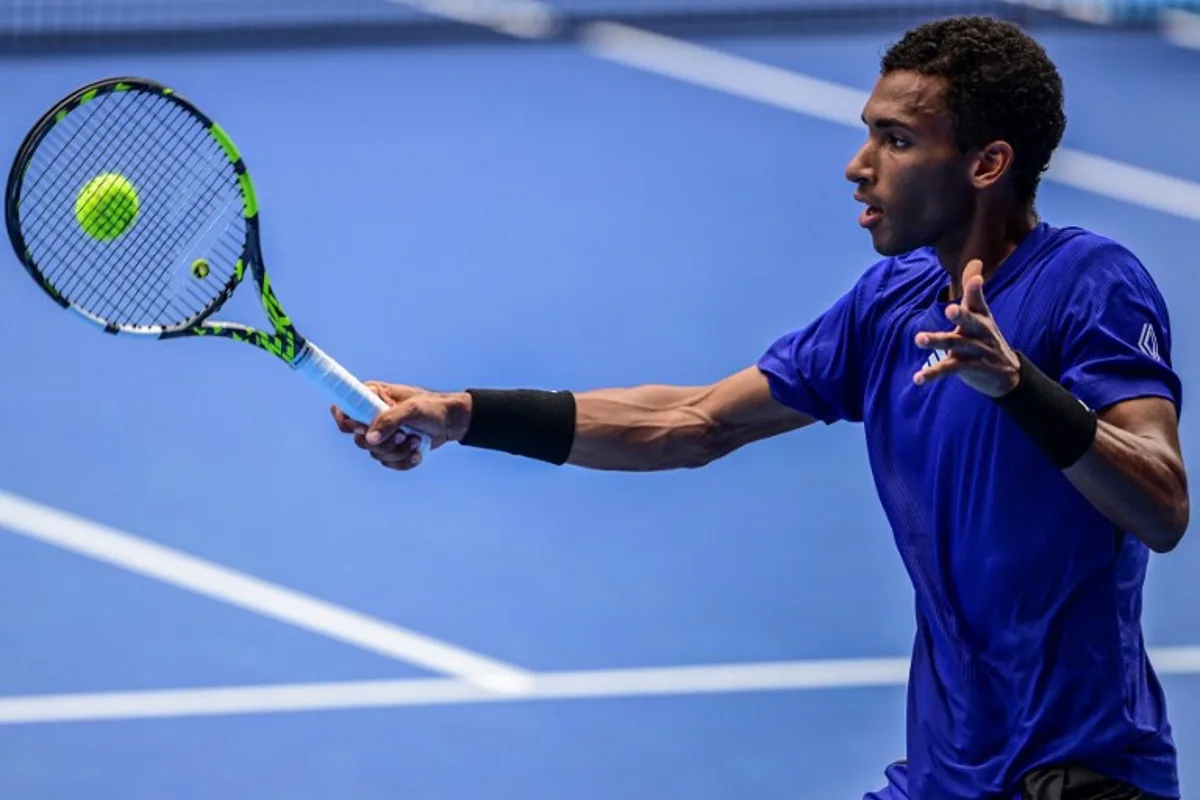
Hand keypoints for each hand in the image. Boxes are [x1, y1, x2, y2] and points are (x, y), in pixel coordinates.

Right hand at [330, 383, 470, 470]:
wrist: (452, 422)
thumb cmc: (433, 407)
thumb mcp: (412, 409)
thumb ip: (389, 421)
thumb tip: (368, 438)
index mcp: (371, 397)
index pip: (343, 408)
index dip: (347, 422)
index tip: (362, 429)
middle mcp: (372, 416)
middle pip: (358, 439)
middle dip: (383, 443)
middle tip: (402, 435)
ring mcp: (382, 433)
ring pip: (374, 453)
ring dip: (397, 452)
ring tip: (415, 441)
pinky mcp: (392, 448)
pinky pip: (388, 463)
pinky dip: (404, 461)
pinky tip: (417, 452)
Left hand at [913, 258, 1020, 397]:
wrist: (1008, 374)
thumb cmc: (986, 337)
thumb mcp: (982, 314)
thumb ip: (973, 292)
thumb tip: (975, 261)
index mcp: (982, 317)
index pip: (979, 301)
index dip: (976, 290)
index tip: (976, 278)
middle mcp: (980, 333)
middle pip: (971, 322)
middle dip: (962, 316)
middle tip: (950, 309)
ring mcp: (975, 351)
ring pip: (955, 345)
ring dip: (937, 341)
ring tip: (919, 338)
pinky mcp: (969, 368)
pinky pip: (949, 370)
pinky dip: (932, 373)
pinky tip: (917, 378)